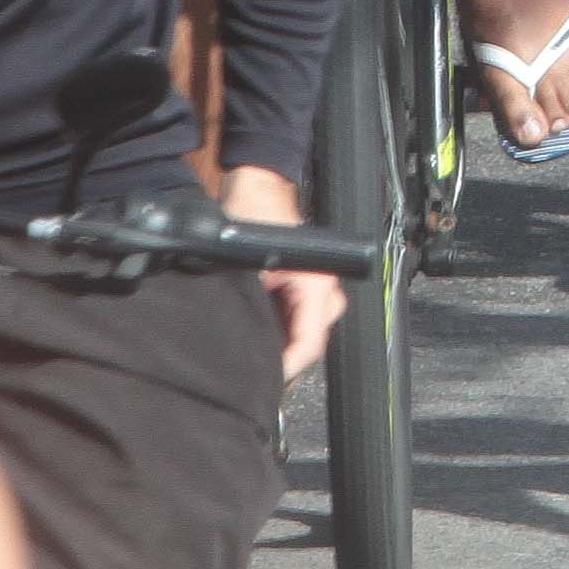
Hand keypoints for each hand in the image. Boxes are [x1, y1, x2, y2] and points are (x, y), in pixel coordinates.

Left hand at [215, 159, 345, 378]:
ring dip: (281, 349)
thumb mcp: (248, 263)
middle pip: (309, 345)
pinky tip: (260, 338)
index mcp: (318, 285)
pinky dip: (281, 335)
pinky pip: (298, 324)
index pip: (309, 343)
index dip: (286, 368)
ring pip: (305, 337)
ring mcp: (320, 294)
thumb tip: (243, 341)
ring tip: (253, 358)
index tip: (263, 381)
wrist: (258, 188)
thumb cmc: (255, 216)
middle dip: (283, 362)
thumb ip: (251, 303)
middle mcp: (326, 292)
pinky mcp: (307, 293)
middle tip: (253, 375)